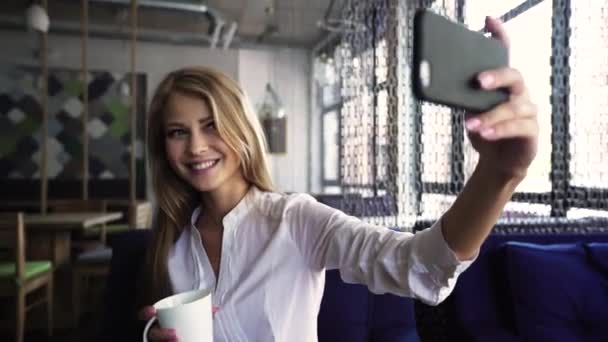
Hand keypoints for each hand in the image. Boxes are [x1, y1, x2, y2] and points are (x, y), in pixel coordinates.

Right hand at [138, 304, 219, 341]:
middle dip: (162, 334)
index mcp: (159, 321)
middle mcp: (155, 333)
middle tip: (176, 334)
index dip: (145, 313)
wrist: (186, 338)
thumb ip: (202, 312)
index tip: (152, 311)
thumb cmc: (185, 326)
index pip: (145, 316)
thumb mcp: (190, 318)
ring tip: (180, 341)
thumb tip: (217, 308)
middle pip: (152, 334)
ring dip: (165, 341)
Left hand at [465, 16, 538, 179]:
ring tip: (471, 124)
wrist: (498, 161)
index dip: (500, 36)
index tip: (488, 21)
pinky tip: (485, 133)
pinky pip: (519, 127)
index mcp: (502, 84)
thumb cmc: (484, 130)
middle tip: (479, 81)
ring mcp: (528, 111)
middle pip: (514, 76)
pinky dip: (500, 130)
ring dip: (491, 115)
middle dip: (497, 76)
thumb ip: (463, 98)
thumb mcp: (469, 112)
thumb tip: (440, 85)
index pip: (504, 55)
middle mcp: (519, 93)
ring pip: (514, 106)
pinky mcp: (531, 131)